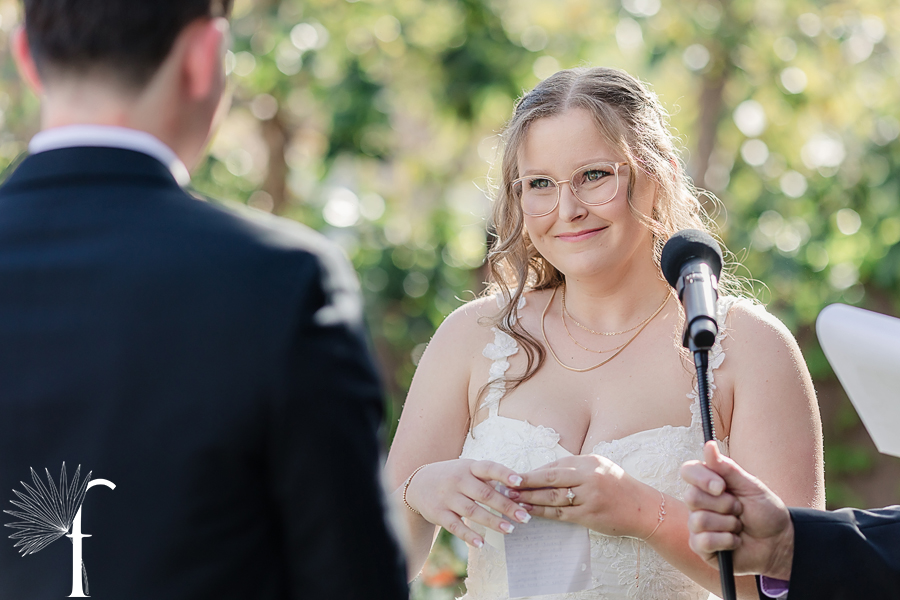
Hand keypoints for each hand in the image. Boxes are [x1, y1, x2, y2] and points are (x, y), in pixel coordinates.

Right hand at [404, 459, 531, 547]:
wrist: (418, 484)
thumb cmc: (453, 477)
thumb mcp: (467, 470)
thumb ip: (488, 479)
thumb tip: (516, 491)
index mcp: (468, 467)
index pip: (489, 468)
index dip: (504, 474)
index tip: (520, 482)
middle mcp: (458, 480)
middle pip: (485, 494)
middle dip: (506, 506)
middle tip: (524, 517)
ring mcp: (447, 497)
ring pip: (472, 511)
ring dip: (493, 522)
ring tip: (510, 530)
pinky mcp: (439, 513)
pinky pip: (455, 526)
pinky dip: (468, 535)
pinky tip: (481, 543)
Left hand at [512, 454, 655, 537]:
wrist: (644, 509)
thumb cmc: (618, 486)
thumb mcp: (599, 468)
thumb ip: (574, 468)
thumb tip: (543, 471)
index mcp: (589, 462)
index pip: (555, 465)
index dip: (534, 472)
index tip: (515, 474)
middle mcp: (589, 477)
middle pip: (550, 479)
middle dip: (526, 482)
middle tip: (506, 484)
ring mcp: (589, 497)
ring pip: (552, 497)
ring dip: (529, 498)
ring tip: (512, 499)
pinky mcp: (589, 515)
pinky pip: (560, 514)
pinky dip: (542, 512)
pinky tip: (529, 511)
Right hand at [681, 441, 794, 579]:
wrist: (778, 542)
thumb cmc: (765, 511)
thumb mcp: (750, 486)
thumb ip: (727, 469)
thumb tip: (708, 445)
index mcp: (708, 483)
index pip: (688, 471)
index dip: (702, 478)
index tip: (721, 487)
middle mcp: (699, 503)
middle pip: (692, 497)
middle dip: (723, 505)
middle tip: (739, 510)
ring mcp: (697, 525)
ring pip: (699, 520)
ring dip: (728, 524)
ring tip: (739, 526)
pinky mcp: (700, 546)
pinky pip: (703, 541)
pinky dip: (726, 541)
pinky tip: (735, 541)